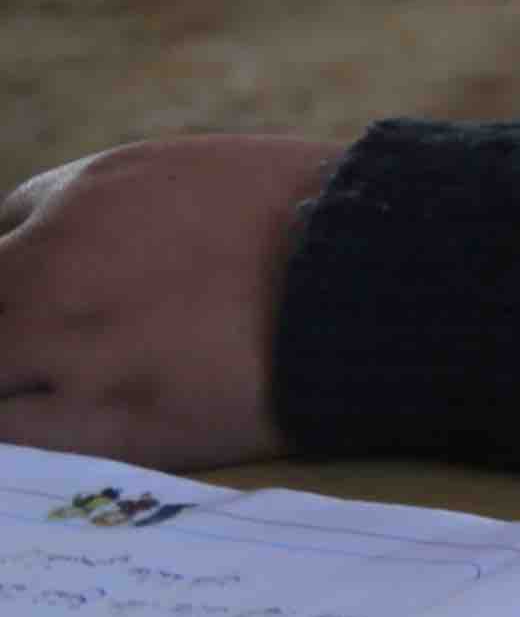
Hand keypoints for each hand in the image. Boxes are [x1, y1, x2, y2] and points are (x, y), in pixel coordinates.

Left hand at [0, 136, 343, 469]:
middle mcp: (59, 267)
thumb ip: (123, 208)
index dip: (31, 267)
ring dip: (18, 383)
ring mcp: (78, 350)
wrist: (386, 277)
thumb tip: (74, 251)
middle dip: (16, 327)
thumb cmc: (316, 219)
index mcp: (87, 193)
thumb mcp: (207, 173)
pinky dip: (30, 436)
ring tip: (77, 387)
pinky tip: (74, 428)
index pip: (4, 228)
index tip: (66, 293)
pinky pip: (16, 443)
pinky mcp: (111, 425)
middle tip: (59, 344)